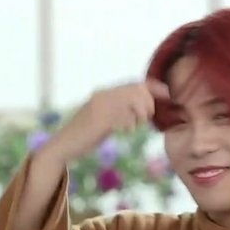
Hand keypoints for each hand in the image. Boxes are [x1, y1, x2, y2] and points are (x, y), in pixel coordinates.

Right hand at [40, 79, 169, 163]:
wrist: (62, 146)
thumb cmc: (85, 135)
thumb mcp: (105, 119)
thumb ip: (121, 112)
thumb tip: (144, 111)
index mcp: (105, 93)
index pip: (135, 83)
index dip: (154, 87)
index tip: (167, 94)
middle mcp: (102, 95)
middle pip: (137, 90)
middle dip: (148, 104)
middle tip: (145, 119)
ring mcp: (99, 106)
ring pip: (132, 101)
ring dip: (140, 114)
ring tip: (134, 125)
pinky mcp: (98, 120)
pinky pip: (123, 116)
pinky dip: (129, 124)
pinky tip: (125, 130)